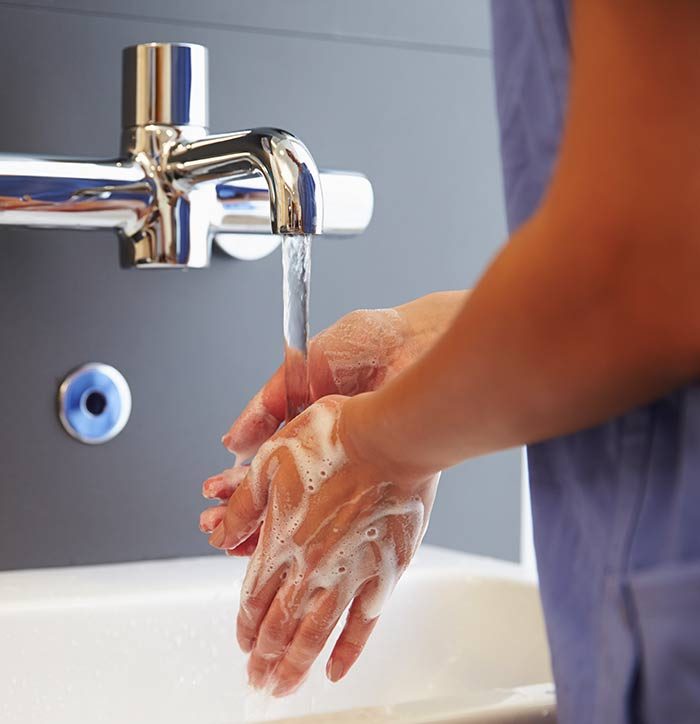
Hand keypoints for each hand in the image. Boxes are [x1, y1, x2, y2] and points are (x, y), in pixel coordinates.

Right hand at [200, 293, 461, 545]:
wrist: (417, 342)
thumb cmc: (369, 342)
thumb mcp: (302, 368)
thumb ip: (267, 405)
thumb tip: (233, 443)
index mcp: (310, 421)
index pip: (266, 462)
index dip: (239, 481)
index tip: (216, 496)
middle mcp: (330, 447)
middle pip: (282, 488)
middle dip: (246, 510)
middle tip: (217, 527)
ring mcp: (354, 464)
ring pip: (306, 505)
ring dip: (270, 525)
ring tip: (236, 540)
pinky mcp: (380, 474)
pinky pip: (344, 510)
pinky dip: (314, 527)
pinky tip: (282, 538)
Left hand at [208, 395, 438, 695]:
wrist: (389, 439)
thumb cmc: (334, 440)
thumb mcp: (270, 461)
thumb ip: (244, 504)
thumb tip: (221, 534)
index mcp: (280, 540)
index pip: (254, 598)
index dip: (245, 625)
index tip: (242, 643)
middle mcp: (311, 566)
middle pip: (280, 625)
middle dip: (264, 658)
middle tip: (258, 681)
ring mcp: (349, 574)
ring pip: (314, 635)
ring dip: (296, 666)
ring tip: (283, 689)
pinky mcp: (384, 574)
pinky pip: (362, 624)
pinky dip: (348, 651)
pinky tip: (336, 670)